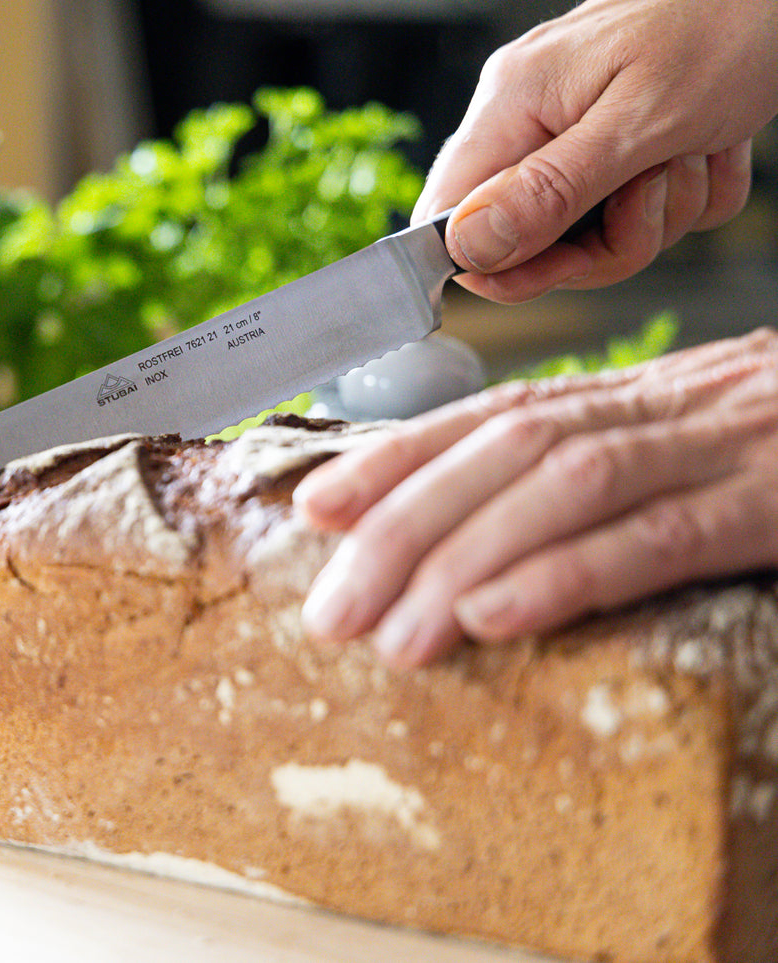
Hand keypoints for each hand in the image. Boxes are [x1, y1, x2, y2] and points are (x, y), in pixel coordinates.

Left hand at [295, 329, 777, 667]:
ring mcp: (722, 448)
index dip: (394, 458)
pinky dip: (566, 574)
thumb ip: (597, 467)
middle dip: (400, 529)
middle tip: (327, 607)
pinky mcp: (772, 501)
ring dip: (459, 561)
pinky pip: (657, 538)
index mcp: (638, 397)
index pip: (490, 416)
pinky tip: (495, 618)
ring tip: (389, 635)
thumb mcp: (688, 441)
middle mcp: (664, 409)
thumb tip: (477, 533)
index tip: (315, 506)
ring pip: (561, 490)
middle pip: (503, 454)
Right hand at [414, 0, 777, 302]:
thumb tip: (467, 246)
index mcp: (512, 104)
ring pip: (594, 234)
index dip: (496, 265)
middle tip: (650, 200)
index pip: (449, 218)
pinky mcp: (620, 142)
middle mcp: (530, 116)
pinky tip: (709, 148)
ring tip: (693, 155)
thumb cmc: (728, 23)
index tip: (562, 268)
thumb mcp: (639, 122)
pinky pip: (643, 211)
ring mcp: (574, 129)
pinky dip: (689, 194)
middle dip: (604, 241)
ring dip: (662, 213)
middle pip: (527, 239)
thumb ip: (549, 191)